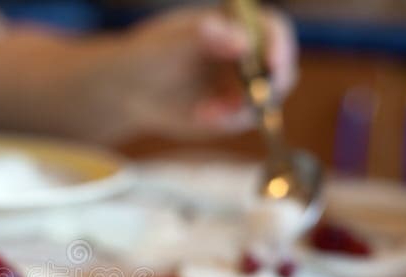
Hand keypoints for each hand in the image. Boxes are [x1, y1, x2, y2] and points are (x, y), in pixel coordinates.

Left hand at [0, 6, 296, 143]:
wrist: (125, 91)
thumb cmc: (144, 56)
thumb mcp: (167, 42)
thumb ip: (202, 37)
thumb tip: (239, 39)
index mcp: (234, 25)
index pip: (272, 30)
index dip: (279, 44)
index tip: (272, 63)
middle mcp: (245, 54)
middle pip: (280, 67)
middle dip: (271, 85)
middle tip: (251, 100)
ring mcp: (240, 84)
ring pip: (266, 98)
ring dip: (245, 109)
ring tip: (207, 113)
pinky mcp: (230, 113)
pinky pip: (243, 120)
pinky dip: (227, 122)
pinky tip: (200, 116)